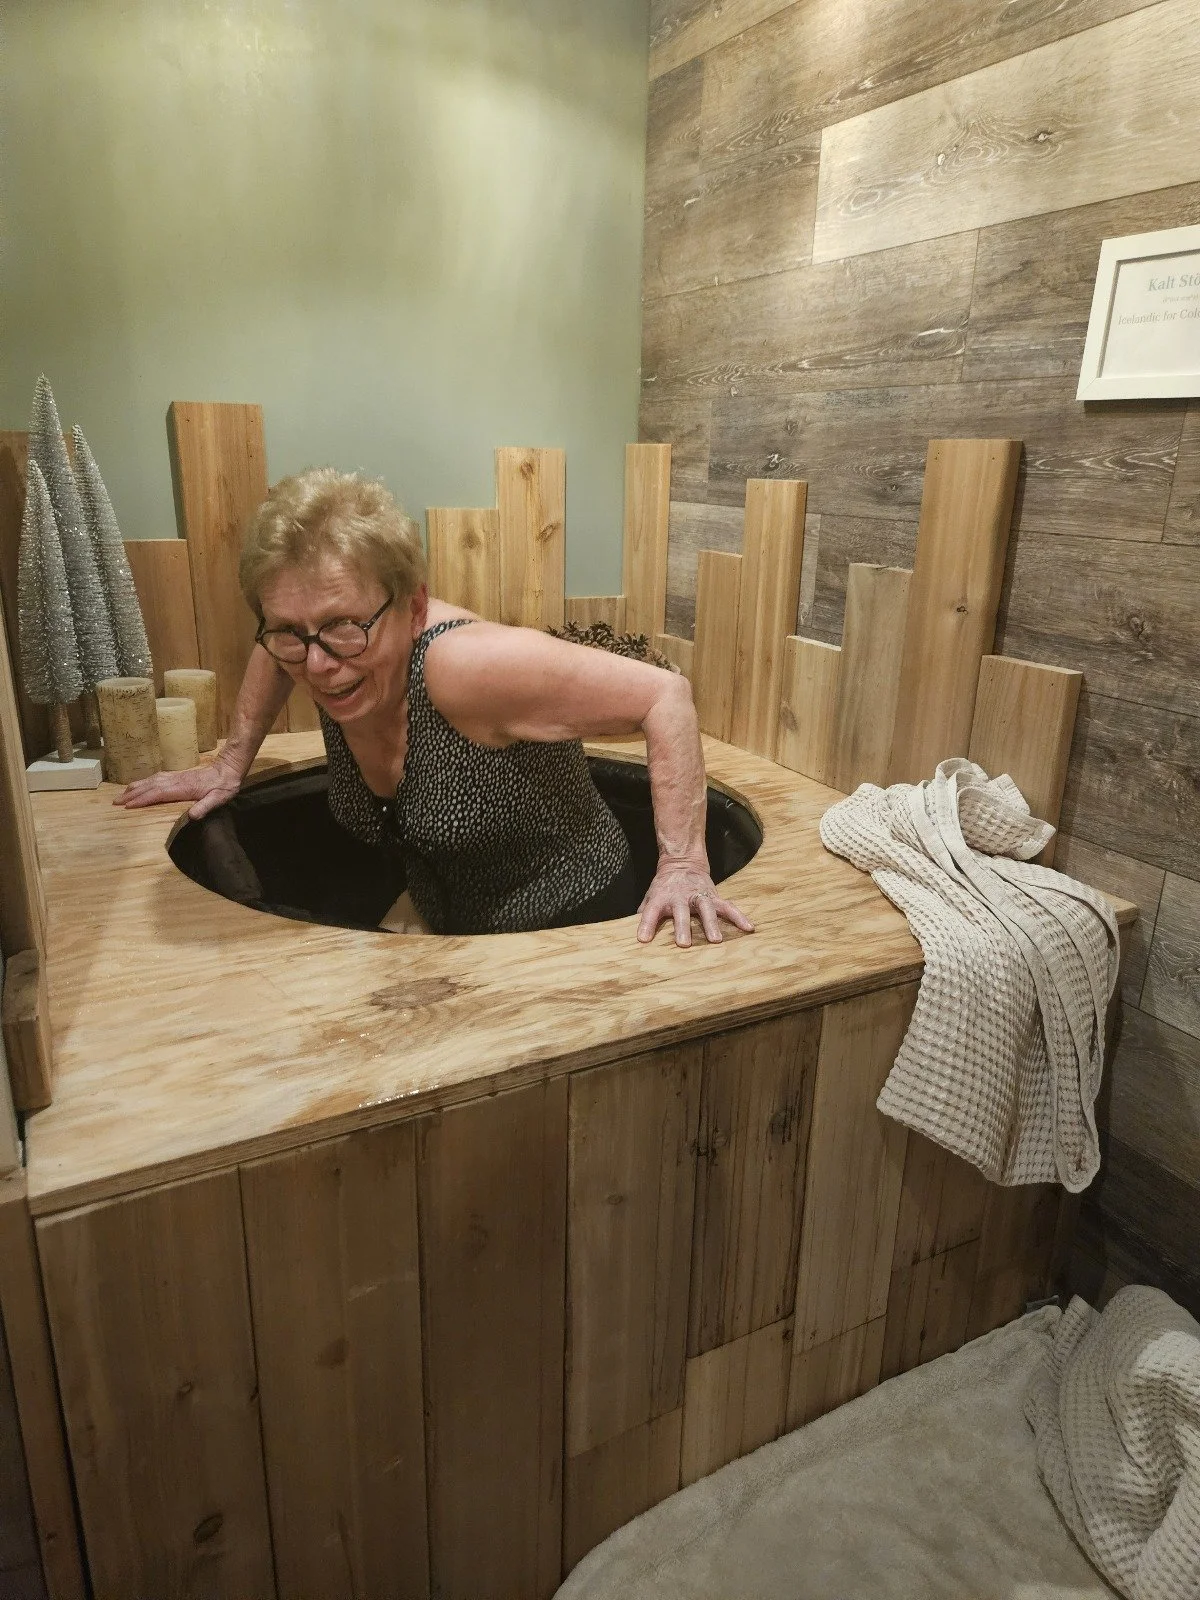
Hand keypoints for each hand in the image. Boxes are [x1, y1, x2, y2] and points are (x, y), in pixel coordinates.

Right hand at [114, 757, 243, 819]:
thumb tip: (192, 816)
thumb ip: (205, 807)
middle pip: (150, 787)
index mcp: (183, 788)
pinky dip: (144, 782)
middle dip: (132, 794)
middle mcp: (176, 780)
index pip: (158, 794)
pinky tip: (139, 786)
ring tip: (121, 794)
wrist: (228, 768)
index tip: (128, 806)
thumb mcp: (219, 798)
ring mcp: (175, 776)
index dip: (143, 800)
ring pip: (151, 781)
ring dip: (135, 787)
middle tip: (115, 802)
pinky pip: (156, 778)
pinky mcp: (177, 775)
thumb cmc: (224, 786)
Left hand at [636, 860, 754, 947]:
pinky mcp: (714, 896)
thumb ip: (644, 915)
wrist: (682, 862)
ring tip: (716, 940)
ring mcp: (699, 896)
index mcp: (661, 898)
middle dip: (683, 928)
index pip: (651, 911)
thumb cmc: (664, 887)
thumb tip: (634, 937)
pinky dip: (739, 916)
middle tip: (684, 944)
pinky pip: (728, 907)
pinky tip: (749, 928)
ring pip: (706, 909)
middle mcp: (680, 897)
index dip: (647, 925)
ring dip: (711, 924)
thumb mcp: (650, 897)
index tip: (643, 939)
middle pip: (681, 913)